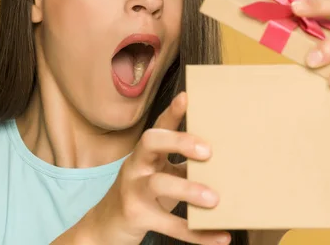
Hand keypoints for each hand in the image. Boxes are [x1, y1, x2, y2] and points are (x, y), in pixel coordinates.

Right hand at [81, 92, 229, 244]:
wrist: (105, 226)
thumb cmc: (143, 195)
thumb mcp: (160, 176)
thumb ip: (183, 167)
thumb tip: (224, 163)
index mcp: (145, 153)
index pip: (158, 127)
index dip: (172, 112)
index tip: (187, 98)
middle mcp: (135, 166)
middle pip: (150, 142)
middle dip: (178, 141)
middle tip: (207, 151)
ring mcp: (132, 191)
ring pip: (157, 183)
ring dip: (188, 189)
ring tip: (214, 200)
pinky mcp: (135, 217)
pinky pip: (168, 225)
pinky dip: (197, 234)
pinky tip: (220, 237)